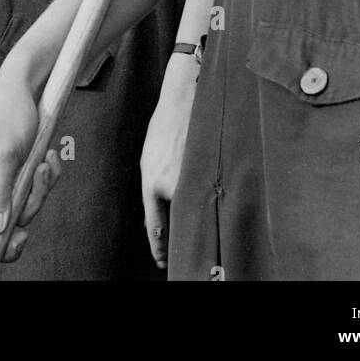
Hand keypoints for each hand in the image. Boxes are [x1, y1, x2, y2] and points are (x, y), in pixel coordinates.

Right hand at [0, 60, 61, 278]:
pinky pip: (34, 191)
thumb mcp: (6, 154)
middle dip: (21, 218)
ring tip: (45, 166)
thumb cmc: (11, 112)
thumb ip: (0, 194)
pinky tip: (49, 159)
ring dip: (39, 192)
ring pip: (21, 209)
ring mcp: (1, 180)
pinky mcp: (18, 173)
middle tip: (30, 224)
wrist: (28, 83)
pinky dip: (46, 178)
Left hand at [140, 54, 198, 268]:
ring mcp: (190, 176)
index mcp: (151, 181)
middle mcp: (171, 182)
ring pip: (192, 207)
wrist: (183, 100)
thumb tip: (158, 214)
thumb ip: (152, 187)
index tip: (161, 261)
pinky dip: (207, 198)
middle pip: (175, 222)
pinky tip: (211, 198)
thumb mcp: (148, 159)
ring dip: (193, 214)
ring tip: (197, 216)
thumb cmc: (164, 128)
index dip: (158, 246)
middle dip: (177, 236)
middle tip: (178, 252)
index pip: (155, 224)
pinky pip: (206, 192)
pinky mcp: (208, 168)